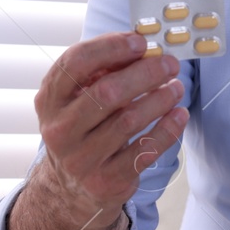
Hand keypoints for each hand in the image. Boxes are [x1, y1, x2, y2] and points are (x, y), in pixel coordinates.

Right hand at [10, 31, 187, 229]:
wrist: (72, 188)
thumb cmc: (84, 129)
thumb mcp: (79, 98)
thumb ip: (103, 71)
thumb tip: (144, 49)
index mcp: (50, 100)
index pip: (75, 63)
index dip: (110, 48)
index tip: (141, 42)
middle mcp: (60, 130)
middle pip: (106, 93)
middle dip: (144, 73)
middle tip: (170, 64)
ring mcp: (81, 159)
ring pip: (129, 121)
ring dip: (160, 99)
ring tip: (176, 87)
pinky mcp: (106, 180)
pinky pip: (144, 150)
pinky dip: (167, 129)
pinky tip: (179, 115)